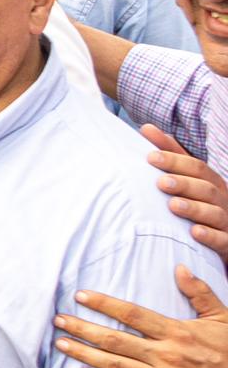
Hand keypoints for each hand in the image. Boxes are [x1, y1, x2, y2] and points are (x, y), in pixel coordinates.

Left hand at [54, 269, 227, 367]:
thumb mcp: (224, 318)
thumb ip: (199, 293)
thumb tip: (179, 267)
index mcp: (178, 332)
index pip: (132, 314)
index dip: (103, 304)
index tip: (80, 296)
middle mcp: (166, 356)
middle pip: (114, 340)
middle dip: (82, 328)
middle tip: (58, 320)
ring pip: (114, 366)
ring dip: (84, 354)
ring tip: (61, 344)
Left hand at [145, 124, 227, 255]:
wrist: (225, 238)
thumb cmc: (201, 203)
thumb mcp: (189, 178)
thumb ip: (172, 155)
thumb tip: (147, 128)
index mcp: (212, 182)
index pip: (197, 167)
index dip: (175, 160)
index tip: (150, 156)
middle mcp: (223, 199)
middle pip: (206, 188)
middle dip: (184, 183)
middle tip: (160, 182)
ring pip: (215, 213)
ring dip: (194, 208)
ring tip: (173, 205)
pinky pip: (222, 240)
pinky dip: (210, 236)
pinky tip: (194, 233)